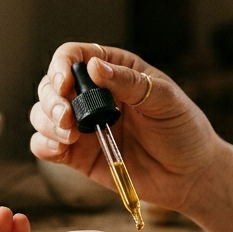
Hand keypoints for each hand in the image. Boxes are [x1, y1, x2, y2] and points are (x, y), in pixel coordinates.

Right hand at [29, 43, 224, 213]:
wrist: (190, 175)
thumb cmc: (183, 130)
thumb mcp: (165, 100)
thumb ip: (130, 83)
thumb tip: (95, 66)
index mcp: (113, 71)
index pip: (74, 56)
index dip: (62, 66)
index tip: (65, 84)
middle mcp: (92, 95)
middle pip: (50, 85)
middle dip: (51, 99)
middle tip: (67, 118)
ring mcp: (82, 125)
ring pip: (42, 114)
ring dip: (46, 122)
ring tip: (70, 136)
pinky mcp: (77, 155)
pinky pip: (45, 145)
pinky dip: (44, 145)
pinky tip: (60, 149)